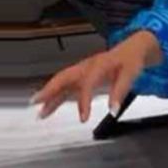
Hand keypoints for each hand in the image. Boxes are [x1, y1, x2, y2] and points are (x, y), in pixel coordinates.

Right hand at [29, 30, 159, 121]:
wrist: (131, 49)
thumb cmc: (130, 61)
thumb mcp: (130, 75)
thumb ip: (120, 92)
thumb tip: (113, 111)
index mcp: (98, 65)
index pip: (87, 84)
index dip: (83, 101)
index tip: (83, 118)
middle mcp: (86, 67)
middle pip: (63, 78)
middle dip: (49, 91)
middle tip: (37, 103)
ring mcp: (81, 71)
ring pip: (61, 83)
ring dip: (49, 97)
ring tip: (40, 113)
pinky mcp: (81, 76)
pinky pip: (65, 87)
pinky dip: (56, 97)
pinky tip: (49, 108)